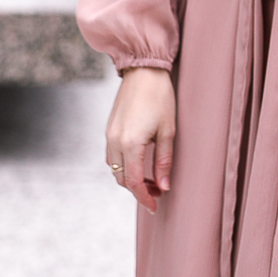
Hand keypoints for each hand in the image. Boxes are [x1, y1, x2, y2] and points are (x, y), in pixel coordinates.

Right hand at [105, 67, 175, 213]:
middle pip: (122, 178)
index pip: (133, 182)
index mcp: (130, 143)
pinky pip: (112, 155)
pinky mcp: (109, 127)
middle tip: (157, 192)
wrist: (144, 70)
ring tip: (149, 179)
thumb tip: (163, 187)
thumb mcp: (168, 130)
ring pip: (115, 168)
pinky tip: (138, 162)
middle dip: (138, 190)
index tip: (155, 206)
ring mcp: (109, 134)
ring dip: (129, 178)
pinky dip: (123, 165)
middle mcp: (115, 141)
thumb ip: (164, 161)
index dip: (144, 198)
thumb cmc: (160, 97)